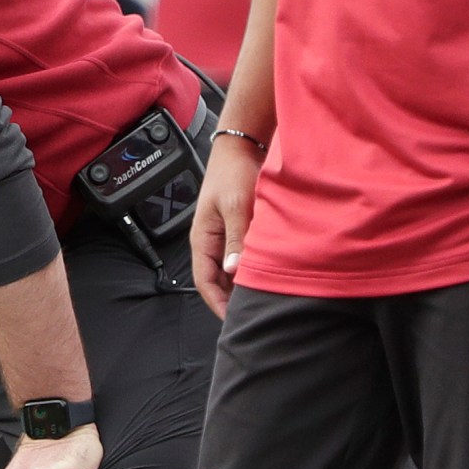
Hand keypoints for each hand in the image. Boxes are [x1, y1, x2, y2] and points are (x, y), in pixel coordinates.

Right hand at [190, 137, 261, 317]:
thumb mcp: (235, 207)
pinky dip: (250, 269)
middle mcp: (212, 241)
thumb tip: (234, 270)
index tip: (233, 320)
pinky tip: (265, 274)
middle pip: (217, 281)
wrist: (241, 148)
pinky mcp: (238, 230)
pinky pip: (240, 257)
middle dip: (230, 299)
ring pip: (230, 271)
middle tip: (252, 315)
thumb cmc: (233, 173)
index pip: (204, 281)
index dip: (216, 303)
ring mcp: (225, 237)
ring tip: (260, 300)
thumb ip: (236, 239)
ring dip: (241, 285)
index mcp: (203, 239)